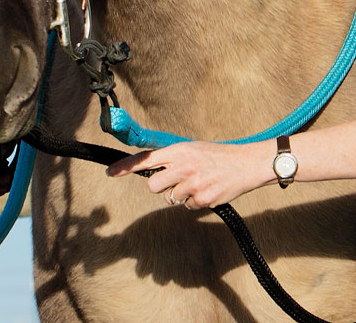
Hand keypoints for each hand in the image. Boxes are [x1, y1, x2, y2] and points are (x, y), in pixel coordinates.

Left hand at [107, 140, 271, 209]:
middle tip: (177, 181)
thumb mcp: (194, 149)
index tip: (110, 172)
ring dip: (181, 194)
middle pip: (153, 186)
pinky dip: (195, 202)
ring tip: (199, 182)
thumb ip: (174, 158)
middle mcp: (184, 166)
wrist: (246, 164)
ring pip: (170, 198)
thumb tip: (154, 171)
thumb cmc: (218, 156)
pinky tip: (208, 190)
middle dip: (161, 187)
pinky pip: (187, 206)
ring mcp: (192, 185)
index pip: (147, 159)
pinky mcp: (201, 200)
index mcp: (181, 150)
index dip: (125, 166)